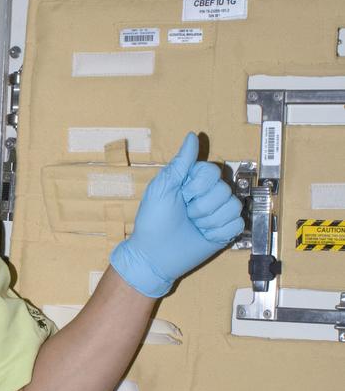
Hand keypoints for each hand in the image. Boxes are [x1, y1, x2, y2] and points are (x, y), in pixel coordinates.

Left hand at [109, 133, 244, 297]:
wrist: (155, 254)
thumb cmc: (153, 220)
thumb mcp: (162, 187)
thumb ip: (180, 162)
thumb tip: (192, 136)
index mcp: (193, 181)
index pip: (213, 171)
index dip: (199, 185)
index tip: (183, 195)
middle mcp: (209, 194)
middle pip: (224, 189)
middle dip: (202, 206)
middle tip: (187, 214)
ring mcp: (218, 212)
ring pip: (233, 206)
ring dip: (210, 219)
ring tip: (195, 225)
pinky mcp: (226, 231)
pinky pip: (237, 223)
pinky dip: (220, 231)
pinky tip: (205, 235)